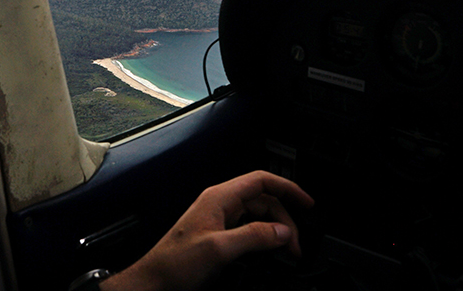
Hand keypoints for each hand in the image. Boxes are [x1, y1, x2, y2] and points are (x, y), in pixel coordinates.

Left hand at [99, 171, 313, 290]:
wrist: (155, 280)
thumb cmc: (175, 262)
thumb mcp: (219, 249)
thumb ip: (254, 237)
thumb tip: (282, 231)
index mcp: (219, 197)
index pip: (260, 180)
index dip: (287, 187)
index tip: (306, 202)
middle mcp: (220, 205)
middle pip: (263, 201)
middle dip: (284, 219)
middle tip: (295, 245)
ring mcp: (219, 220)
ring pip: (258, 218)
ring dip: (275, 232)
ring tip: (286, 252)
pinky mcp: (219, 236)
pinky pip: (248, 231)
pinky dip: (264, 240)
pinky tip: (269, 253)